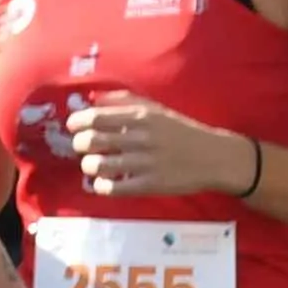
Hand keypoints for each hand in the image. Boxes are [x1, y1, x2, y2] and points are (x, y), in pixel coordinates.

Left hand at [50, 93, 241, 198]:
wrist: (214, 157)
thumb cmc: (181, 131)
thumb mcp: (155, 109)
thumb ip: (124, 101)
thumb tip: (93, 99)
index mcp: (141, 115)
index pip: (95, 117)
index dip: (77, 123)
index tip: (74, 127)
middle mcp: (141, 137)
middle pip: (91, 141)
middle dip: (79, 145)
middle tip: (83, 148)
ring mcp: (145, 162)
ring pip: (98, 165)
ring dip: (88, 166)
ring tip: (94, 166)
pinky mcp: (150, 185)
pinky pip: (113, 188)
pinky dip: (101, 186)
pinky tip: (104, 183)